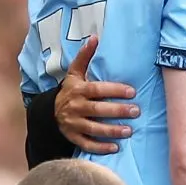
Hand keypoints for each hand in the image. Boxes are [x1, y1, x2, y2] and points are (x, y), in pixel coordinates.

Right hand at [54, 35, 138, 153]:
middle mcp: (75, 107)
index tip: (132, 91)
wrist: (49, 111)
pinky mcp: (72, 137)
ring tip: (129, 131)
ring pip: (93, 128)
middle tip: (136, 111)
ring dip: (111, 131)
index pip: (97, 90)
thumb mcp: (74, 73)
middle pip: (97, 110)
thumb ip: (85, 56)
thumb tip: (95, 37)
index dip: (114, 90)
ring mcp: (73, 124)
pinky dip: (100, 147)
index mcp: (77, 90)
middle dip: (117, 111)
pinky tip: (115, 147)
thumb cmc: (70, 90)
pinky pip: (86, 144)